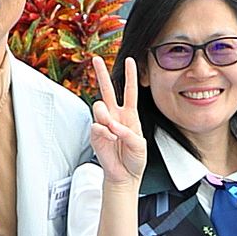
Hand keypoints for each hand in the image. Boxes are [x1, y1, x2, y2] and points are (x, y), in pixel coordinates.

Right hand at [88, 62, 147, 189]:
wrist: (125, 176)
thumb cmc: (135, 159)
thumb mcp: (140, 144)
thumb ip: (128, 133)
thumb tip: (113, 125)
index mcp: (130, 115)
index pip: (129, 91)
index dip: (130, 75)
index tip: (130, 60)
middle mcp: (115, 116)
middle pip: (107, 90)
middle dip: (101, 74)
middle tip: (95, 59)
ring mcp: (104, 124)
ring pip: (99, 106)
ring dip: (106, 116)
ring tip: (112, 129)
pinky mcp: (96, 135)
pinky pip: (96, 126)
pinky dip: (105, 132)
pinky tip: (111, 139)